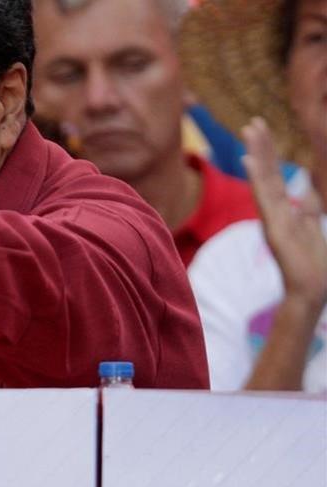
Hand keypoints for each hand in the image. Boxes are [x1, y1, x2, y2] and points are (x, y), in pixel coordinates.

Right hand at [241, 117, 326, 308]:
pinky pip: (263, 198)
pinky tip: (248, 161)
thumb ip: (308, 208)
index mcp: (285, 209)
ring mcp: (273, 218)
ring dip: (257, 154)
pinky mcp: (274, 227)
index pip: (275, 175)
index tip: (261, 131)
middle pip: (267, 173)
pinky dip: (256, 178)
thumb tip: (305, 189)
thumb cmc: (313, 264)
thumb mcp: (313, 227)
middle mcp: (276, 211)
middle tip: (253, 122)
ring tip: (250, 131)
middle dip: (261, 147)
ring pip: (264, 180)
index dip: (269, 153)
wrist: (311, 289)